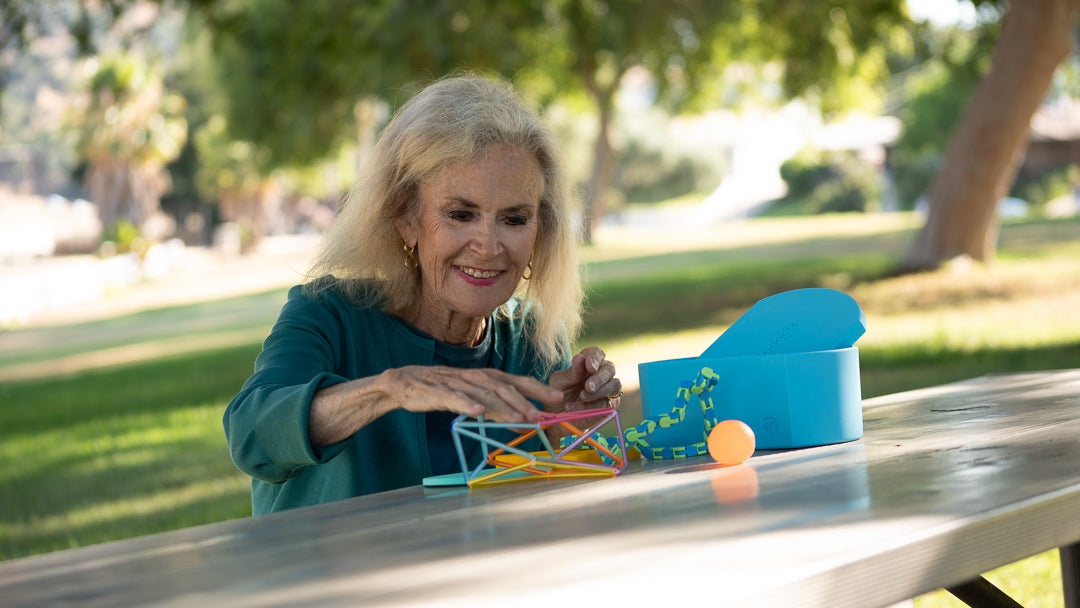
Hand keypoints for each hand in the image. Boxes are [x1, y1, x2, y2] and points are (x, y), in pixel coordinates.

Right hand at [386, 365, 561, 423]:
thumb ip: (496, 405)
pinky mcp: (437, 392)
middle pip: (504, 389)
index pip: (516, 381)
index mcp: (485, 377)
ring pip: (483, 395)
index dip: (537, 389)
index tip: (557, 398)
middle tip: (541, 417)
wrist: (404, 382)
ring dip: (503, 408)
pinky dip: (466, 404)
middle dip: (524, 403)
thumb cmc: (443, 389)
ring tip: (519, 419)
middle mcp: (475, 377)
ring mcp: (457, 384)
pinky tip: (477, 413)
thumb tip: (524, 421)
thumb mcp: (473, 394)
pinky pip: (454, 398)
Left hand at [546, 346, 621, 413]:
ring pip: (615, 385)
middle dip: (599, 378)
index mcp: (587, 363)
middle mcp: (600, 374)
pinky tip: (576, 408)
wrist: (557, 416)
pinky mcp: (609, 405)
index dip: (595, 358)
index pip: (597, 354)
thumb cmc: (558, 394)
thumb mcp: (558, 383)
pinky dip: (593, 406)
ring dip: (600, 391)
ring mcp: (607, 389)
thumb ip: (570, 373)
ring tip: (582, 397)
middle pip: (609, 368)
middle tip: (588, 387)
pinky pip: (607, 403)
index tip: (589, 366)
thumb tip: (579, 358)